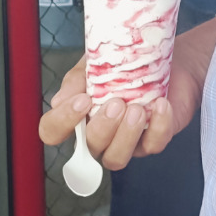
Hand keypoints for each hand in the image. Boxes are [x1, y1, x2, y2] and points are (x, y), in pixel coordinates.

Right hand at [39, 49, 204, 170]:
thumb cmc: (122, 63)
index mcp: (78, 116)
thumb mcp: (94, 64)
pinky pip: (153, 145)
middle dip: (103, 128)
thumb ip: (76, 81)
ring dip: (126, 137)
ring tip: (137, 109)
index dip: (62, 123)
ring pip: (116, 159)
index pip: (53, 132)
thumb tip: (59, 101)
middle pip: (90, 148)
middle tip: (117, 102)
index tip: (82, 99)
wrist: (163, 56)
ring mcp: (126, 141)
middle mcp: (99, 134)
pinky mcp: (153, 139)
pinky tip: (160, 105)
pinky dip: (158, 127)